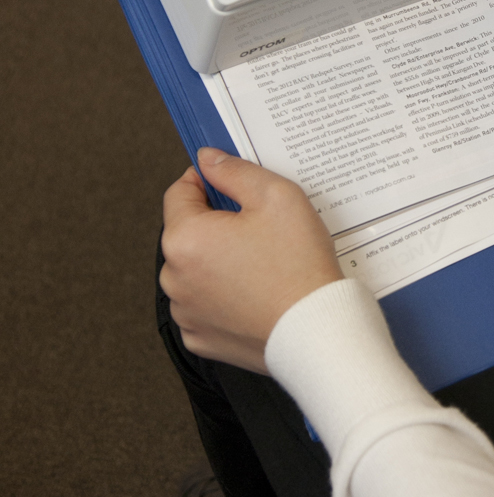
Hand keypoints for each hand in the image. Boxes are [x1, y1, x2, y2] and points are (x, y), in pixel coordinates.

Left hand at [160, 149, 343, 371]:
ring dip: (217, 261)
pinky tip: (253, 291)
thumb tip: (207, 159)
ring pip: (194, 269)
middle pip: (187, 233)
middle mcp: (174, 277)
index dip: (206, 181)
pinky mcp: (200, 337)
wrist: (316, 331)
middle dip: (216, 225)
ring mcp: (185, 312)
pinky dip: (221, 295)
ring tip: (260, 264)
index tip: (231, 186)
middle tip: (259, 229)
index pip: (178, 192)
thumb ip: (234, 171)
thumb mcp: (276, 196)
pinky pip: (203, 303)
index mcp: (185, 238)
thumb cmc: (299, 267)